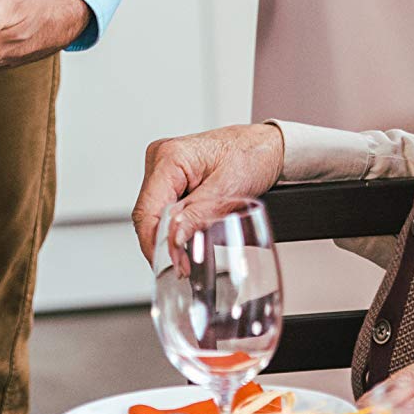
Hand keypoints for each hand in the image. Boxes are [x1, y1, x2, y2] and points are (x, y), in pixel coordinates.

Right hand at [132, 123, 286, 261]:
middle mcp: (160, 159)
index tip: (172, 266)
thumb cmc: (252, 155)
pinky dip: (174, 226)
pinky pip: (164, 208)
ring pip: (153, 213)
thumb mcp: (229, 189)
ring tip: (185, 258)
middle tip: (181, 267)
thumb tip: (173, 239)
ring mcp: (163, 168)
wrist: (266, 145)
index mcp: (170, 157)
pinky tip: (185, 239)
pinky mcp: (171, 177)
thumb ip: (198, 215)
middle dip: (162, 244)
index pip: (147, 210)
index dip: (155, 243)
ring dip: (167, 237)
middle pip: (147, 214)